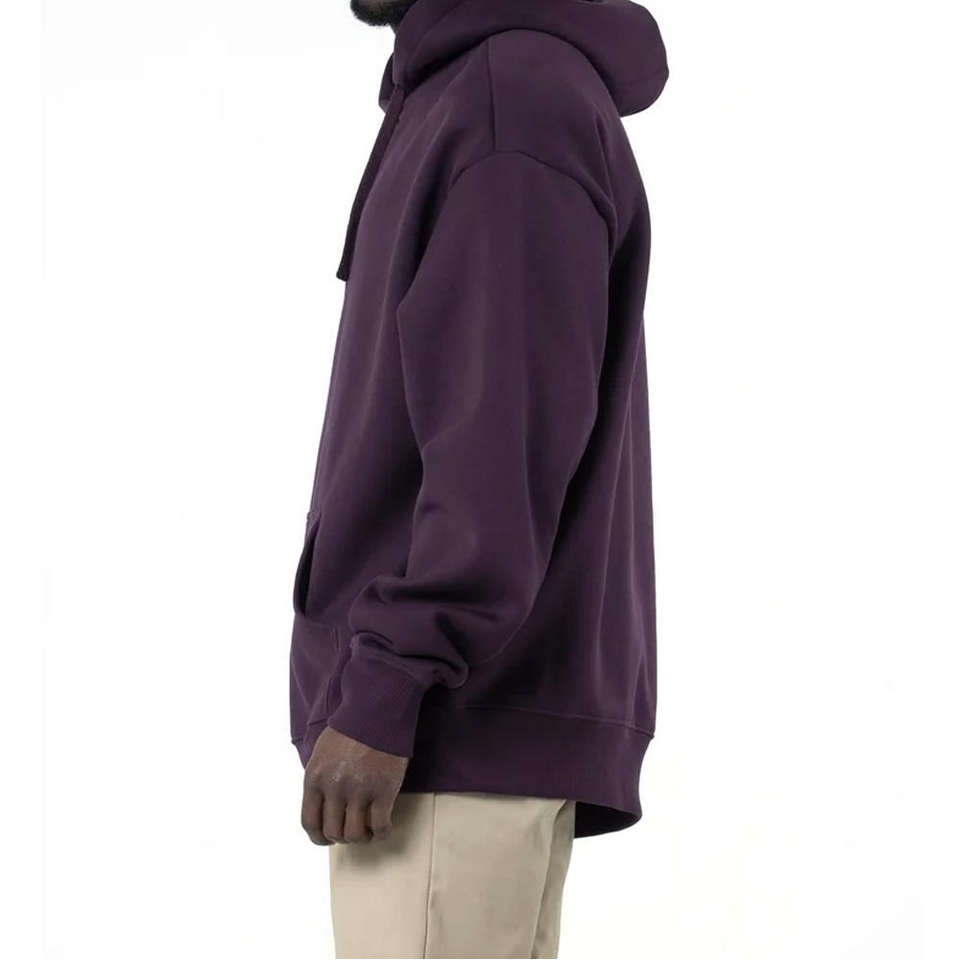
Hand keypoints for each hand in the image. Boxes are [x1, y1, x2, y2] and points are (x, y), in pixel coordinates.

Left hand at [301, 726, 408, 844]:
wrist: (377, 711)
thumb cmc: (350, 729)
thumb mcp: (322, 753)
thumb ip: (319, 780)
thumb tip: (322, 807)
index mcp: (315, 778)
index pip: (309, 822)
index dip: (319, 837)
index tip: (328, 839)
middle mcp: (334, 788)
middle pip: (332, 831)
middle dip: (342, 837)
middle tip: (352, 832)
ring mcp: (359, 790)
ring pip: (354, 834)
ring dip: (361, 837)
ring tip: (368, 831)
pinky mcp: (384, 790)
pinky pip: (380, 825)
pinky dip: (382, 832)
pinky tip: (384, 828)